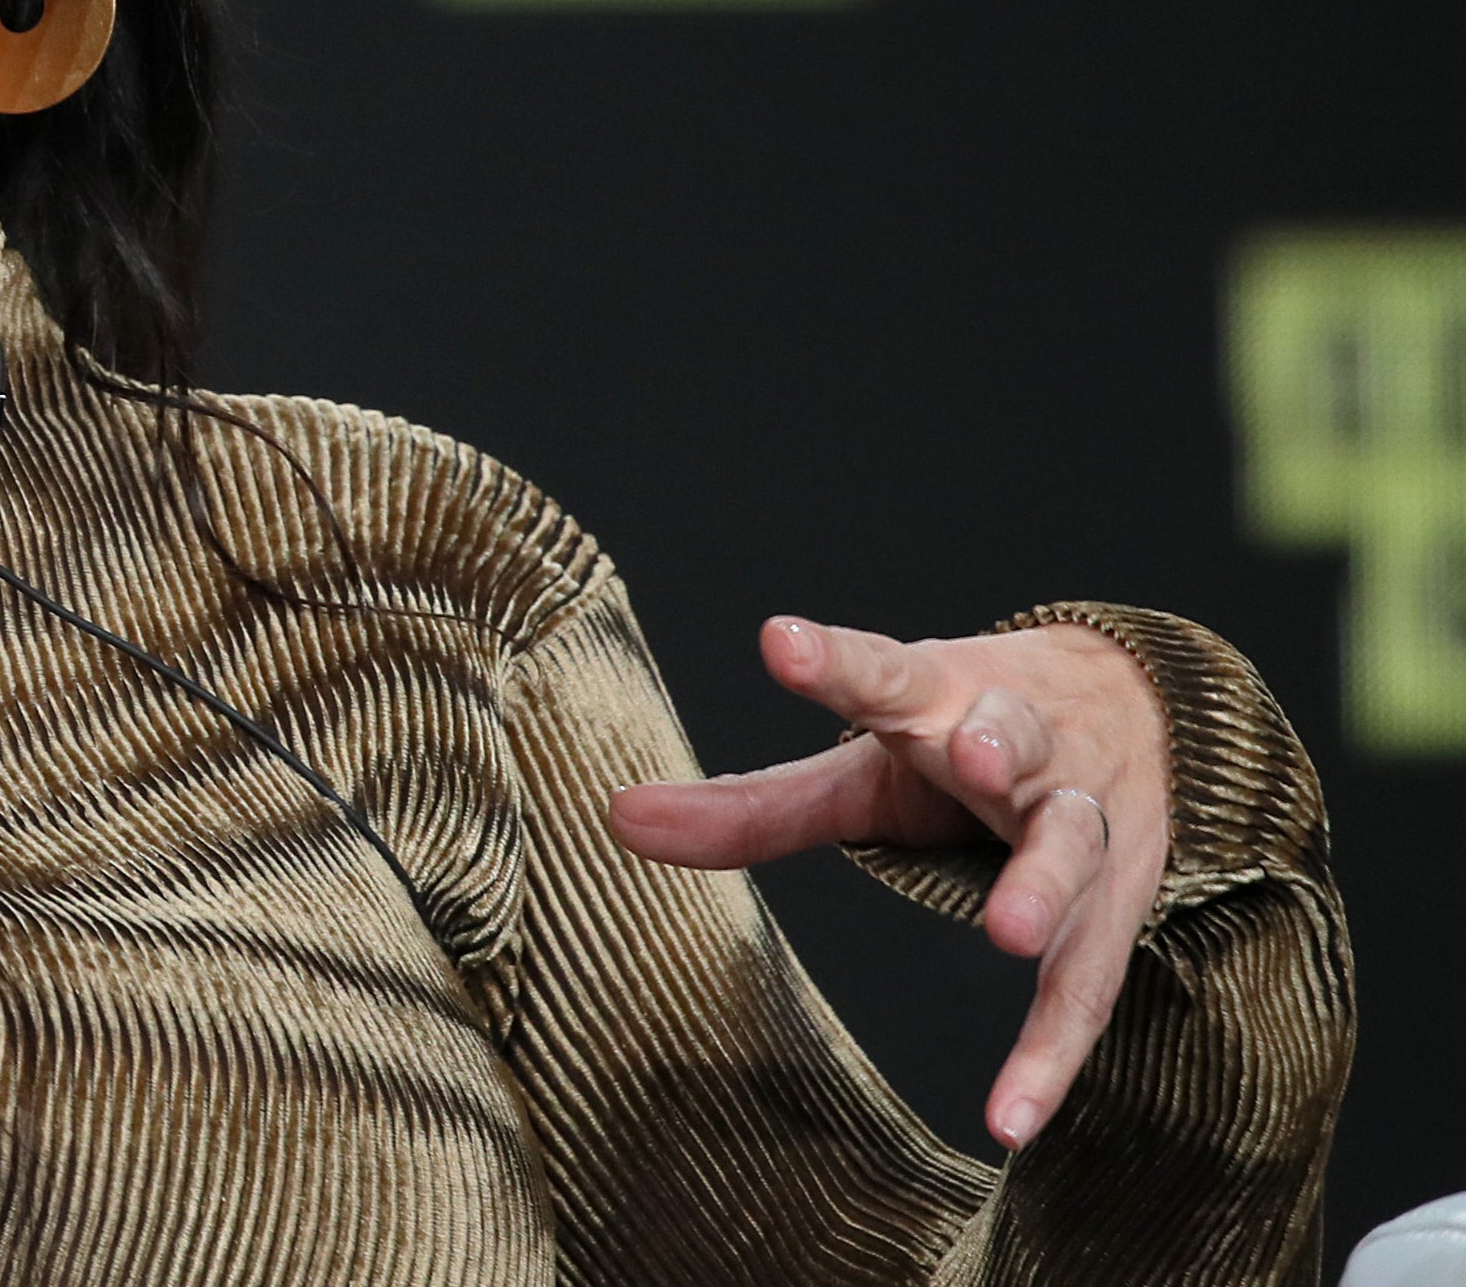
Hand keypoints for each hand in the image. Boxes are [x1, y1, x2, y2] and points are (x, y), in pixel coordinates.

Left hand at [606, 616, 1170, 1150]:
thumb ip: (753, 804)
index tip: (781, 642)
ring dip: (1045, 883)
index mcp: (942, 694)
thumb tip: (617, 817)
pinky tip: (1008, 1120)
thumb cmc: (968, 738)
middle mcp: (1022, 745)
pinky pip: (1090, 985)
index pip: (884, 671)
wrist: (1146, 716)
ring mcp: (1081, 819)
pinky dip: (1051, 1054)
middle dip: (994, 745)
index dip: (833, 660)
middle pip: (1012, 738)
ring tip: (1011, 930)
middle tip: (969, 756)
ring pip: (1071, 846)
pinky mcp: (1117, 902)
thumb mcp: (865, 763)